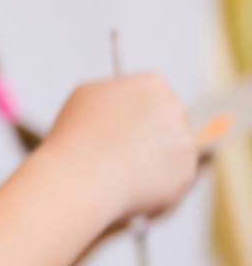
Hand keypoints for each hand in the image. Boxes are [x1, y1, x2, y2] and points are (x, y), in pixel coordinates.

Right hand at [41, 74, 195, 220]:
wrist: (82, 175)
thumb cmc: (77, 135)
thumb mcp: (87, 95)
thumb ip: (116, 91)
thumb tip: (126, 99)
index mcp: (151, 84)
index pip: (154, 92)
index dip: (135, 109)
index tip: (123, 122)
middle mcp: (174, 108)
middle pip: (168, 118)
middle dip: (151, 131)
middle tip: (122, 146)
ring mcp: (184, 139)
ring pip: (171, 148)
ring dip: (154, 157)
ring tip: (119, 166)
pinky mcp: (187, 171)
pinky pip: (173, 176)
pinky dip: (156, 182)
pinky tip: (131, 181)